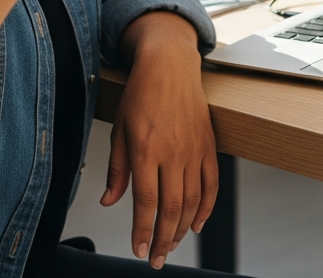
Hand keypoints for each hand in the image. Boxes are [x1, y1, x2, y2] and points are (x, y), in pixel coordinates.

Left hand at [101, 13, 217, 269]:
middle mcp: (173, 152)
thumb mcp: (120, 129)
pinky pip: (211, 185)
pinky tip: (197, 224)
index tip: (139, 250)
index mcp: (146, 149)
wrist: (169, 64)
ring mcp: (194, 149)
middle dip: (164, 240)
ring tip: (172, 244)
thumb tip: (110, 201)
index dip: (143, 232)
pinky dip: (206, 208)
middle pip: (172, 209)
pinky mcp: (208, 145)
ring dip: (182, 229)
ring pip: (193, 201)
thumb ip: (117, 169)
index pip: (146, 203)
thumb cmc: (141, 92)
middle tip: (157, 258)